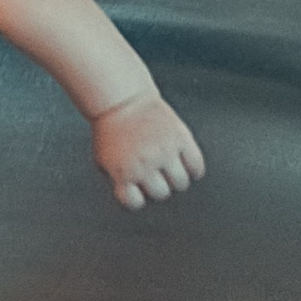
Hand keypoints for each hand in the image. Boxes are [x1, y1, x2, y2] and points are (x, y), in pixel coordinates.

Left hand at [93, 93, 204, 209]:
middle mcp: (145, 164)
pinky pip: (196, 166)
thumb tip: (135, 197)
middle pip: (161, 193)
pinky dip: (195, 169)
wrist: (122, 98)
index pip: (135, 202)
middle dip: (158, 185)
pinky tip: (187, 164)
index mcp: (124, 172)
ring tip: (171, 168)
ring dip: (176, 179)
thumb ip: (118, 181)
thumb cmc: (111, 129)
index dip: (136, 196)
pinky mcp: (181, 138)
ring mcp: (164, 151)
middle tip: (156, 174)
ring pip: (181, 183)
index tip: (136, 187)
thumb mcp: (104, 159)